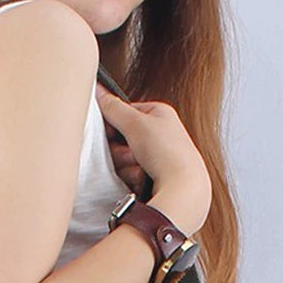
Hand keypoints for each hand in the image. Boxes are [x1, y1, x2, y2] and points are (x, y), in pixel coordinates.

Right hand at [95, 81, 211, 233]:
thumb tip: (98, 91)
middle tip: (131, 154)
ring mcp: (159, 157)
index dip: (113, 126)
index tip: (111, 134)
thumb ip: (113, 107)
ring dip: (126, 167)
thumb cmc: (168, 153)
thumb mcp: (135, 123)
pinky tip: (145, 181)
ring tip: (141, 169)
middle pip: (122, 140)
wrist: (184, 191)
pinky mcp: (156, 177)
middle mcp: (161, 133)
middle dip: (120, 151)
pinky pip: (132, 176)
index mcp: (160, 114)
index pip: (124, 114)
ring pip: (125, 160)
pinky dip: (134, 179)